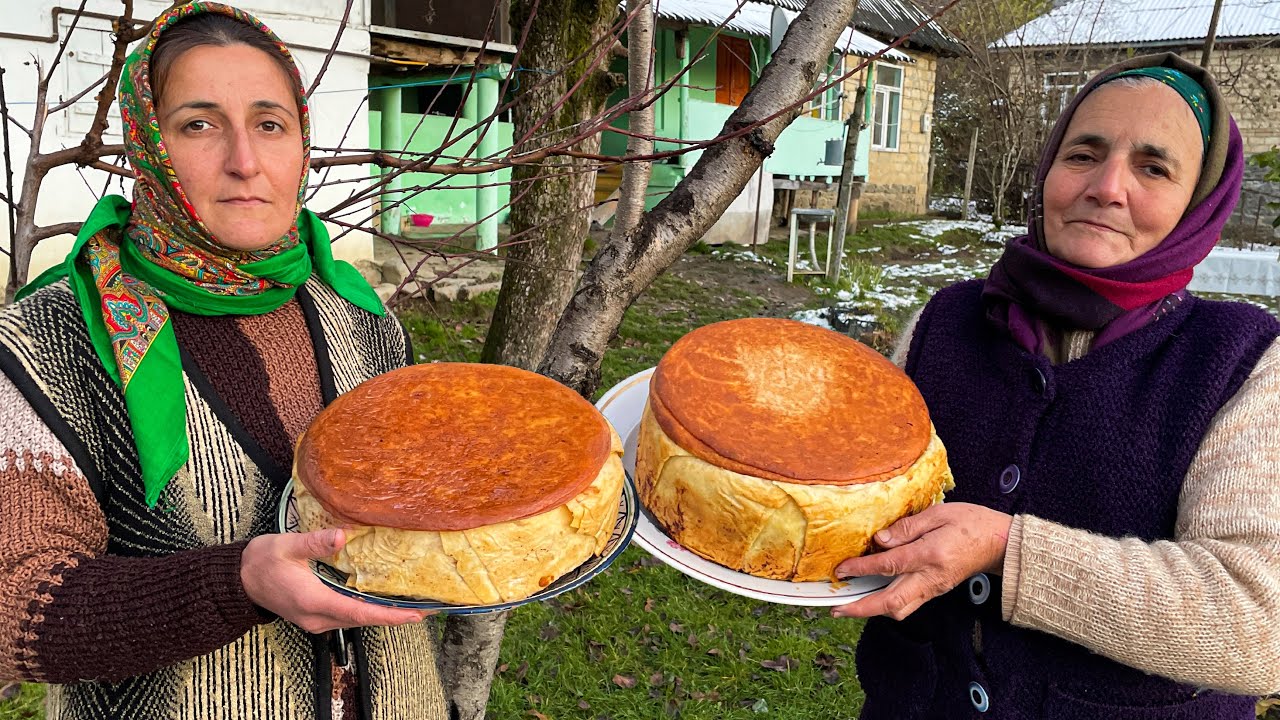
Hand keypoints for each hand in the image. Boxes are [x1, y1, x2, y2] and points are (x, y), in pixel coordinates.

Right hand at [241, 529, 430, 633]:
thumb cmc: (261, 562)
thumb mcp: (286, 545)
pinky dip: (369, 609)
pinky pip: (348, 615)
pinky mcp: (316, 615)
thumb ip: (315, 542)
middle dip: (396, 614)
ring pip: (357, 619)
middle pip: (364, 619)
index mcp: (314, 601)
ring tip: (415, 603)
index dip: (390, 615)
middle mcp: (318, 617)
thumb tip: (342, 536)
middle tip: (430, 606)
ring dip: (384, 613)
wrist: (237, 580)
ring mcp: (317, 619)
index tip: (416, 615)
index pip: (360, 613)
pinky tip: (384, 599)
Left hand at [830, 503, 1012, 620]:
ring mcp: (934, 588)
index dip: (862, 569)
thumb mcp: (939, 514)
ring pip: (900, 609)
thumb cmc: (972, 523)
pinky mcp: (936, 591)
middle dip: (861, 609)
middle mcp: (931, 578)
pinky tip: (873, 597)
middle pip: (892, 602)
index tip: (842, 570)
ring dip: (872, 611)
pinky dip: (887, 605)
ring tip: (849, 606)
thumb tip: (880, 540)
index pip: (889, 566)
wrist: (1000, 543)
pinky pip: (909, 604)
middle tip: (836, 609)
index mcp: (931, 555)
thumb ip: (908, 527)